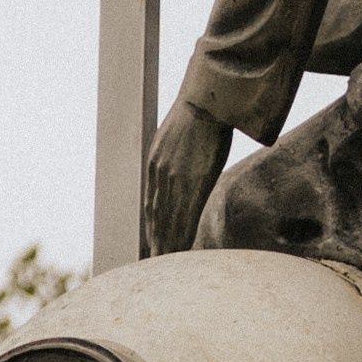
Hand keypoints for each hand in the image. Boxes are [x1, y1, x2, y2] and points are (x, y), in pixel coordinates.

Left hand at [145, 94, 232, 255]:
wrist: (208, 98)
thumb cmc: (201, 110)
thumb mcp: (177, 134)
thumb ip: (175, 154)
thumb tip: (186, 162)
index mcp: (156, 162)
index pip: (153, 203)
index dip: (153, 225)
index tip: (153, 242)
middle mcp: (160, 174)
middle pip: (157, 217)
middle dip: (156, 241)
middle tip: (155, 264)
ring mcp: (173, 179)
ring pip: (167, 220)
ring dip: (166, 245)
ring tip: (166, 264)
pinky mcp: (190, 181)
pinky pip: (182, 215)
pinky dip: (180, 235)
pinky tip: (180, 249)